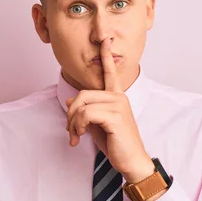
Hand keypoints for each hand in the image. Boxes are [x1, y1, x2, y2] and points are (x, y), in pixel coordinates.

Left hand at [65, 39, 154, 182]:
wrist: (131, 161)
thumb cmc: (116, 144)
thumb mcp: (97, 125)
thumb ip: (86, 111)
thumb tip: (70, 102)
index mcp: (117, 97)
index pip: (110, 72)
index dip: (107, 55)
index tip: (105, 39)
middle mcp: (119, 97)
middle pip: (82, 94)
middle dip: (71, 114)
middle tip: (71, 131)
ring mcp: (119, 106)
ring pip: (82, 105)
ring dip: (73, 123)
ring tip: (76, 136)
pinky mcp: (116, 117)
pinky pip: (86, 114)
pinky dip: (79, 126)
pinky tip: (81, 136)